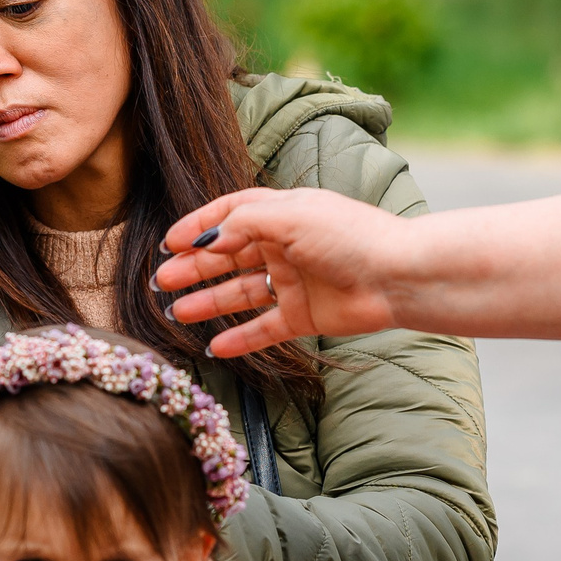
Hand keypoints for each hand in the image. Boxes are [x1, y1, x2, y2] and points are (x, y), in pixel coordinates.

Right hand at [155, 187, 411, 357]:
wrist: (397, 276)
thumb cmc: (349, 236)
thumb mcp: (290, 215)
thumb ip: (242, 224)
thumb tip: (205, 241)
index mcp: (282, 214)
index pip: (230, 216)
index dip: (197, 227)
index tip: (168, 244)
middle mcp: (285, 246)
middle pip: (229, 257)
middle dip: (195, 268)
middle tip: (163, 281)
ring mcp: (294, 282)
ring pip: (241, 293)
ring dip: (209, 301)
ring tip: (177, 312)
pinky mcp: (305, 315)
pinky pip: (265, 328)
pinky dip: (240, 338)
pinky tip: (214, 346)